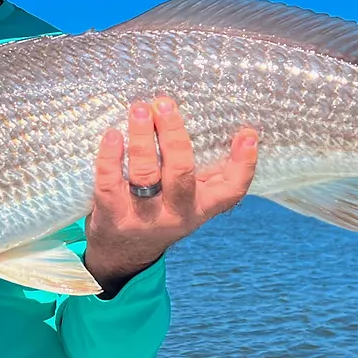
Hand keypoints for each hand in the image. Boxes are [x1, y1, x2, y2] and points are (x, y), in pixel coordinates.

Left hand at [84, 96, 258, 296]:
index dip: (244, 165)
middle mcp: (175, 214)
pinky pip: (109, 185)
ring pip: (145, 175)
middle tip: (165, 104)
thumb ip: (209, 172)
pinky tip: (113, 135)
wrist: (123, 254)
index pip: (230, 191)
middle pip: (181, 174)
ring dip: (142, 139)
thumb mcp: (190, 200)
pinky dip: (110, 158)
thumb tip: (240, 132)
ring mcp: (143, 217)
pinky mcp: (112, 216)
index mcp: (200, 207)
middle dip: (173, 136)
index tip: (248, 134)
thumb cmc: (160, 212)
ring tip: (140, 109)